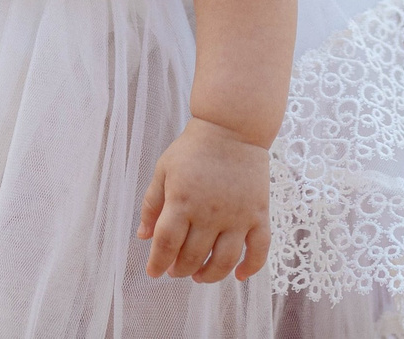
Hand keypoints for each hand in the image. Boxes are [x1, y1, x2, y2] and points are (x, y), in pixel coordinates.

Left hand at [136, 119, 270, 283]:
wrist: (233, 126)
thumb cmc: (194, 148)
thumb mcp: (164, 170)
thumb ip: (152, 204)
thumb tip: (143, 236)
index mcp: (182, 201)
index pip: (166, 244)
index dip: (157, 263)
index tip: (154, 272)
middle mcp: (210, 212)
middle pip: (192, 256)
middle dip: (180, 269)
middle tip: (176, 269)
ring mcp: (237, 215)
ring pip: (224, 260)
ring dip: (209, 275)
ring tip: (200, 276)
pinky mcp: (259, 213)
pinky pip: (259, 249)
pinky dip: (250, 268)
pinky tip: (238, 276)